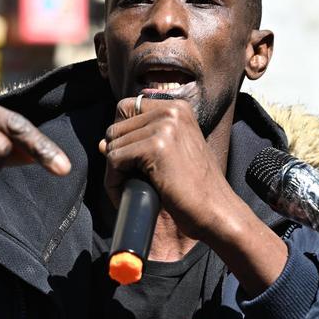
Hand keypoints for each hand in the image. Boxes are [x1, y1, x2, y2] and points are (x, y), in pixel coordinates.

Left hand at [99, 97, 233, 239]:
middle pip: (115, 127)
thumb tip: (102, 143)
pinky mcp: (156, 146)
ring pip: (112, 145)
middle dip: (115, 157)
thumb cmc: (194, 189)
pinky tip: (126, 194)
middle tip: (126, 182)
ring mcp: (165, 126)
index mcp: (177, 107)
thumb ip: (139, 142)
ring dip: (113, 172)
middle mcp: (171, 110)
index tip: (129, 162)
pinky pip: (114, 160)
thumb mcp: (169, 155)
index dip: (121, 136)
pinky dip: (113, 181)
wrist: (216, 211)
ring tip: (128, 190)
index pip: (125, 108)